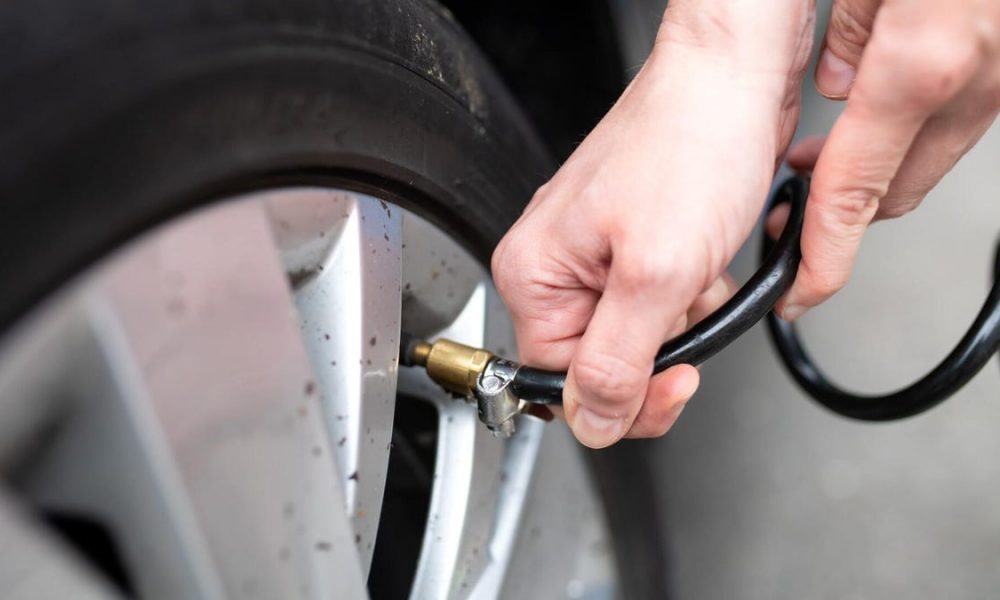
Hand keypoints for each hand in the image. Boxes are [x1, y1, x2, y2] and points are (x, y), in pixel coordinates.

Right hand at [492, 3, 815, 447]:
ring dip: (681, 322)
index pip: (560, 383)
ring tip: (699, 272)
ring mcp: (595, 255)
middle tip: (690, 316)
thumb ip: (618, 362)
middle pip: (598, 364)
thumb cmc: (690, 142)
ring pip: (635, 338)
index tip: (674, 379)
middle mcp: (556, 267)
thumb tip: (594, 423)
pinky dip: (691, 296)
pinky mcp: (634, 244)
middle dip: (658, 354)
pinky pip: (657, 304)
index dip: (621, 397)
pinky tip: (706, 264)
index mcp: (535, 274)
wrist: (733, 78)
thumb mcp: (656, 272)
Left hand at [773, 0, 999, 319]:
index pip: (854, 189)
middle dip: (844, 207)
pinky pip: (972, 109)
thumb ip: (851, 23)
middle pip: (898, 186)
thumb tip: (835, 79)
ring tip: (835, 147)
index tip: (801, 288)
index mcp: (924, 58)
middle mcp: (982, 76)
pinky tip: (900, 95)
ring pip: (939, 151)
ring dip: (886, 161)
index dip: (823, 252)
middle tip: (796, 197)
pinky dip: (927, 121)